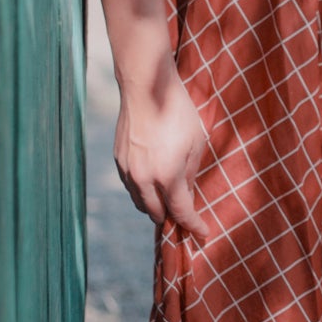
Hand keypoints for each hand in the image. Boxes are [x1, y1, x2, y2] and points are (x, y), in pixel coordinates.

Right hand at [113, 67, 210, 241]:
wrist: (146, 87)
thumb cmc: (178, 113)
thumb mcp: (196, 144)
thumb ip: (191, 175)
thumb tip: (186, 195)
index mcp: (167, 176)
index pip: (181, 213)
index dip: (193, 226)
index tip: (203, 233)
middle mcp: (143, 179)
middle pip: (156, 214)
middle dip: (173, 219)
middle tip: (186, 219)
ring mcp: (127, 170)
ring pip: (140, 203)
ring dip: (155, 206)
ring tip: (170, 202)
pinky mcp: (118, 160)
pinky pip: (130, 187)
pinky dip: (142, 192)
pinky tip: (153, 184)